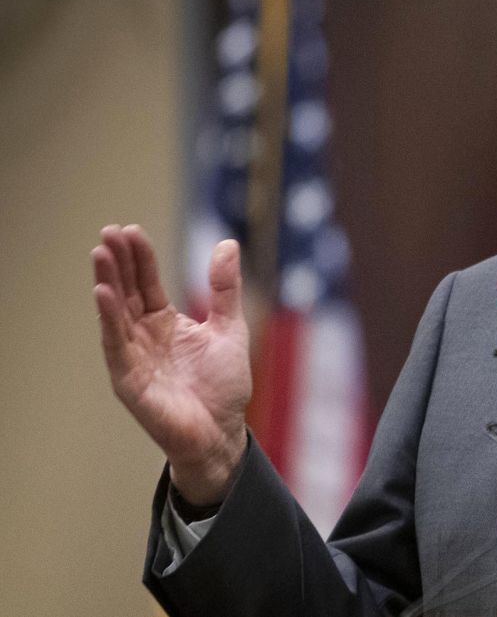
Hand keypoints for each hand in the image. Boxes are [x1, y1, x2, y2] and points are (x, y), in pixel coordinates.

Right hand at [93, 225, 251, 505]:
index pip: (147, 284)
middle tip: (108, 231)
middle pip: (127, 293)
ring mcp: (134, 358)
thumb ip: (225, 288)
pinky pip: (116, 345)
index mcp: (166, 324)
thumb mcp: (229, 327)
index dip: (140, 258)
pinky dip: (109, 319)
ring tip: (101, 253)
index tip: (131, 230)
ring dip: (108, 283)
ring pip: (116, 314)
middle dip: (118, 262)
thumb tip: (227, 243)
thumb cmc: (224, 385)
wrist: (223, 432)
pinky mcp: (129, 380)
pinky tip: (103, 293)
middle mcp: (144, 337)